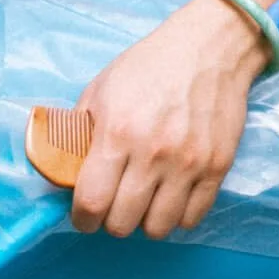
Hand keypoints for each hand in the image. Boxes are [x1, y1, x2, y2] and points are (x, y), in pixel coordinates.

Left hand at [68, 0, 267, 237]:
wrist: (208, 49)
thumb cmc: (148, 67)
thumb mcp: (99, 92)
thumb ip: (77, 135)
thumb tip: (61, 175)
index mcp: (117, 133)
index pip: (91, 203)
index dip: (81, 219)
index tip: (84, 216)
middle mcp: (153, 154)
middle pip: (122, 223)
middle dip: (111, 220)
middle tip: (114, 204)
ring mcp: (189, 163)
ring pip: (158, 228)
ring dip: (145, 220)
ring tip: (144, 201)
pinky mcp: (217, 167)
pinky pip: (192, 218)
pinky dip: (177, 215)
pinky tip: (171, 196)